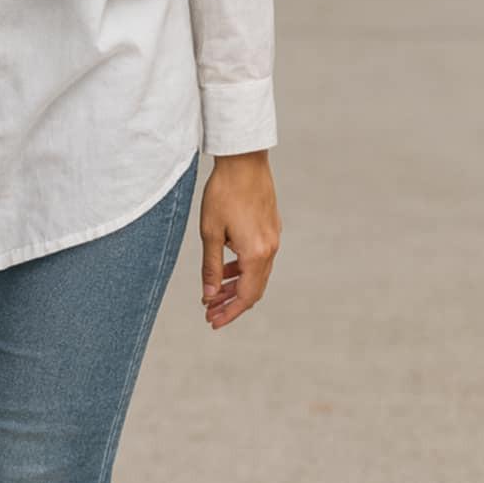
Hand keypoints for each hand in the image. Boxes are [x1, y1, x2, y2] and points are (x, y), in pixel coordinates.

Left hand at [199, 150, 280, 329]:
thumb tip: (209, 296)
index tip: (212, 322)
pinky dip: (244, 269)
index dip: (229, 312)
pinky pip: (260, 258)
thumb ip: (211, 267)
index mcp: (256, 254)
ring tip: (215, 292)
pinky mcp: (272, 227)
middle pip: (254, 289)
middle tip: (210, 312)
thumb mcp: (210, 232)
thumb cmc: (223, 193)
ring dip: (238, 286)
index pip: (246, 296)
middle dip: (232, 303)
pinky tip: (228, 266)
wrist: (244, 160)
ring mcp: (274, 238)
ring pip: (258, 274)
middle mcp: (270, 249)